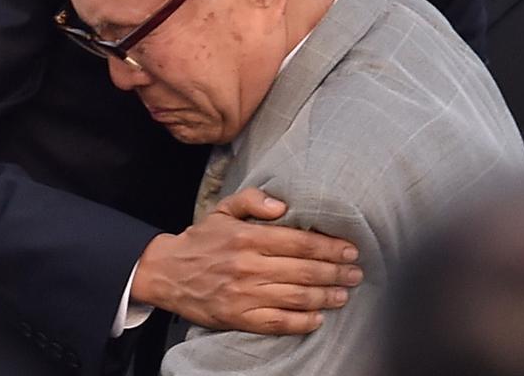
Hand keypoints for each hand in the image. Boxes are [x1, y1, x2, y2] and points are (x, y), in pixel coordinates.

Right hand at [132, 188, 362, 334]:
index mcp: (248, 237)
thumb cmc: (202, 239)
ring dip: (325, 297)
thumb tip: (283, 205)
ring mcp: (243, 294)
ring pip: (294, 297)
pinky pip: (276, 323)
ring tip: (344, 294)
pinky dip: (301, 322)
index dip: (329, 247)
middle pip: (303, 270)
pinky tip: (318, 319)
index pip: (299, 242)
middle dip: (335, 272)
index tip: (349, 249)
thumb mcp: (224, 209)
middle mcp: (248, 266)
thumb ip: (253, 200)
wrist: (166, 272)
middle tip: (356, 273)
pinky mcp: (238, 317)